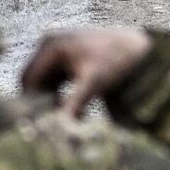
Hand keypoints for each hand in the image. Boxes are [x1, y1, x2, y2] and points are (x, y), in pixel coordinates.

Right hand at [20, 27, 153, 116]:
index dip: (32, 102)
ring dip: (49, 99)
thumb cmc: (118, 63)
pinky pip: (54, 79)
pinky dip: (58, 94)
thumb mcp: (93, 84)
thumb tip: (62, 127)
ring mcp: (57, 49)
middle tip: (53, 123)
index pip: (28, 79)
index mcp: (50, 44)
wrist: (141, 50)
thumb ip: (74, 104)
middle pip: (33, 80)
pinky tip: (72, 108)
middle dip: (40, 101)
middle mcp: (49, 42)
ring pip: (43, 81)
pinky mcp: (66, 57)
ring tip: (65, 116)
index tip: (44, 123)